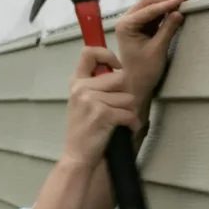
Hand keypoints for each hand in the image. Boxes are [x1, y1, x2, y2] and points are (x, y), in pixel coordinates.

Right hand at [61, 48, 139, 168]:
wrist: (77, 156)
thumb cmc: (85, 129)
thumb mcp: (83, 101)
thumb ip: (96, 85)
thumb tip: (118, 70)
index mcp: (77, 82)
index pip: (89, 52)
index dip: (107, 55)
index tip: (116, 67)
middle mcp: (82, 88)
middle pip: (121, 78)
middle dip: (125, 95)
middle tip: (116, 109)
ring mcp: (91, 100)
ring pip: (129, 97)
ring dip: (129, 112)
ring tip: (116, 122)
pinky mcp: (103, 114)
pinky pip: (130, 113)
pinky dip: (132, 124)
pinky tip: (123, 129)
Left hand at [115, 0, 186, 106]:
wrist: (136, 84)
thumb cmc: (144, 71)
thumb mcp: (158, 50)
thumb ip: (167, 30)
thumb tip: (178, 12)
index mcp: (126, 25)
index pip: (149, 9)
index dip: (167, 2)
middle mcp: (127, 20)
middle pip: (147, 1)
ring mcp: (134, 22)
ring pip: (150, 4)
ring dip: (166, 0)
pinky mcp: (142, 26)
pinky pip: (154, 12)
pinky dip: (165, 8)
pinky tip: (176, 6)